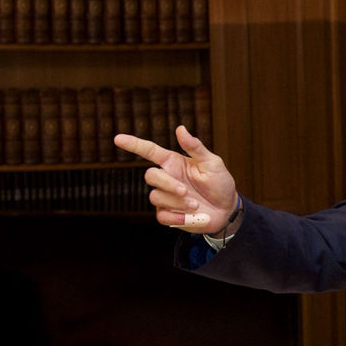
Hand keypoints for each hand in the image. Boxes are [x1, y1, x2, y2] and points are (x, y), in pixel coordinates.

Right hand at [113, 126, 238, 233]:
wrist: (227, 210)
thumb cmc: (220, 183)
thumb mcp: (212, 163)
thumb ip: (195, 147)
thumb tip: (181, 128)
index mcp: (174, 163)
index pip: (149, 151)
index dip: (133, 144)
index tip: (118, 138)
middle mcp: (166, 178)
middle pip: (150, 176)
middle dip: (167, 184)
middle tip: (185, 191)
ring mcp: (165, 197)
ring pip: (156, 197)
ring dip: (177, 202)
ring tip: (196, 205)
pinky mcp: (168, 214)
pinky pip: (161, 216)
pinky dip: (177, 217)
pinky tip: (191, 217)